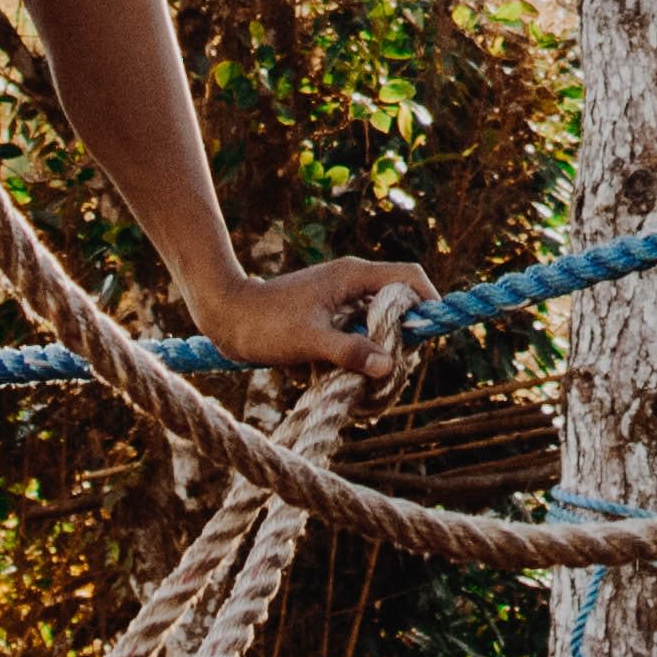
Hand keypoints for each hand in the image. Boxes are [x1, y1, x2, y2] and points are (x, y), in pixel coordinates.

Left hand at [190, 253, 430, 380]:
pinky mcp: (326, 318)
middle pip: (397, 305)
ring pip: (376, 324)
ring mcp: (339, 301)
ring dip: (375, 351)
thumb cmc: (264, 323)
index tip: (432, 334)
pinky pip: (354, 336)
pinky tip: (335, 375)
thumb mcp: (307, 341)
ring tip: (364, 380)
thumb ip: (349, 351)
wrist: (224, 316)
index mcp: (353, 276)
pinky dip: (353, 356)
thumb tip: (388, 365)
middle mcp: (351, 284)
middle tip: (392, 370)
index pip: (409, 277)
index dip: (428, 302)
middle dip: (401, 338)